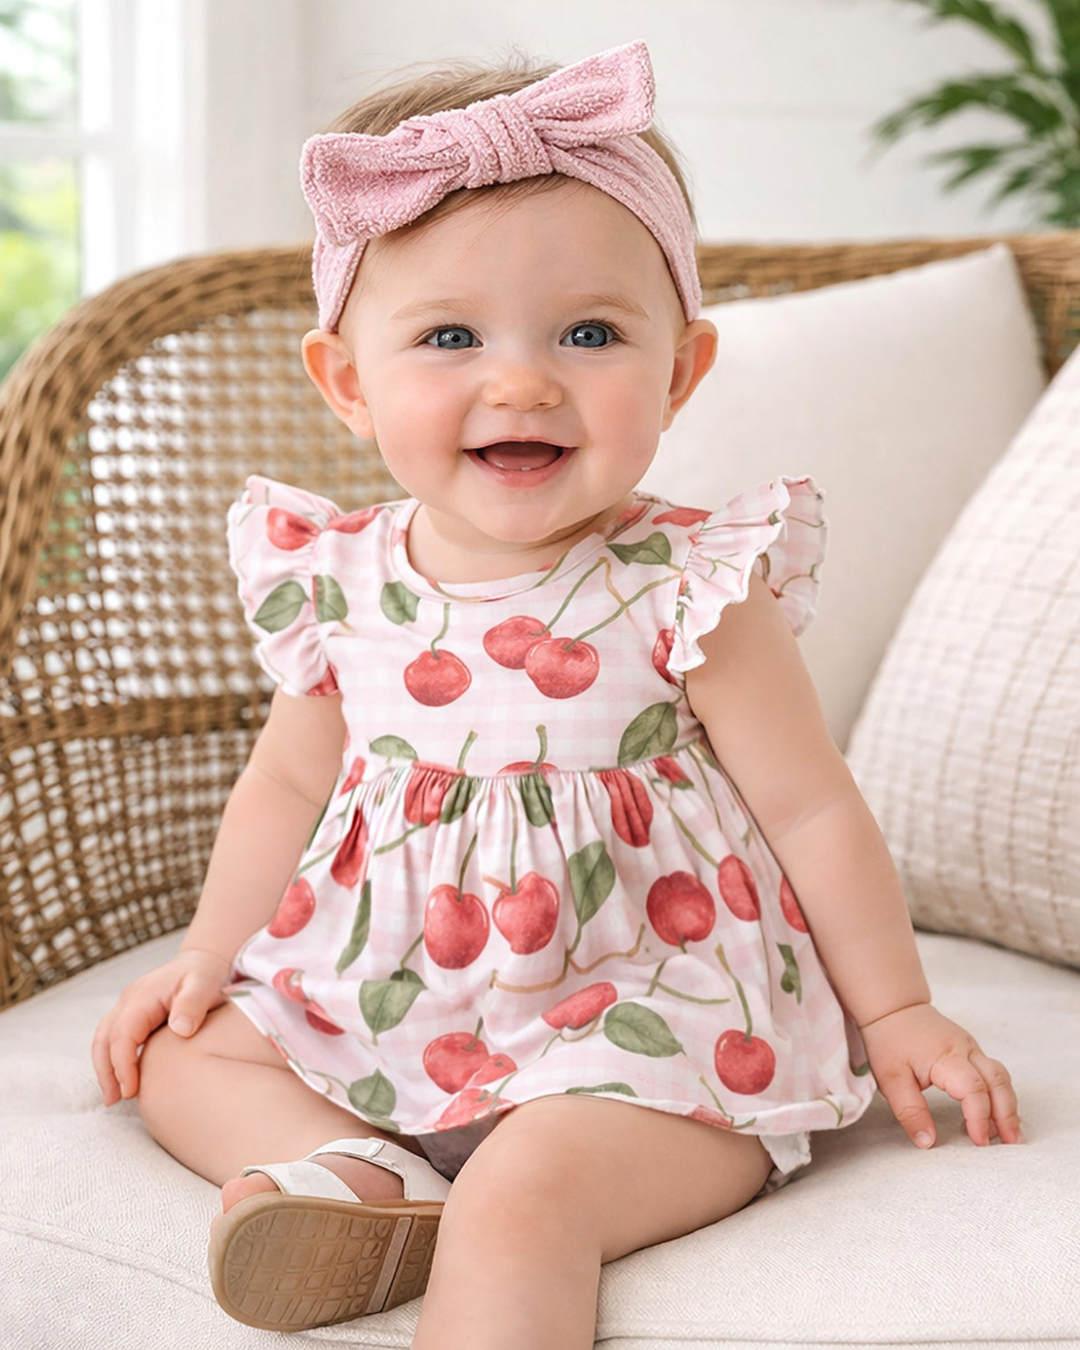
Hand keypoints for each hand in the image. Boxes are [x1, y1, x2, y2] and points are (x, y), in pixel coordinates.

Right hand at [91, 948, 231, 1105]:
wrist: (204, 961)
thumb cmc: (205, 973)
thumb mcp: (205, 985)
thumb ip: (192, 1004)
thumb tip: (180, 1029)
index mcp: (143, 995)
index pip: (123, 1034)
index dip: (123, 1064)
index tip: (131, 1090)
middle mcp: (129, 1000)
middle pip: (105, 1038)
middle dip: (106, 1071)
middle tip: (114, 1100)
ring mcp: (129, 1007)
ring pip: (104, 1039)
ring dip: (106, 1068)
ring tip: (113, 1097)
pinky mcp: (134, 1015)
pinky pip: (116, 1038)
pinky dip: (114, 1059)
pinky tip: (124, 1079)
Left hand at [859, 1001, 1021, 1147]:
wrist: (893, 1008)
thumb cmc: (890, 1039)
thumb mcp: (891, 1079)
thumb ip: (910, 1111)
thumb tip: (927, 1142)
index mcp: (946, 1057)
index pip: (974, 1090)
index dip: (980, 1118)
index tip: (979, 1142)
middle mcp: (966, 1050)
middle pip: (998, 1083)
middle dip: (1007, 1115)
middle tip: (1010, 1143)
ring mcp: (972, 1048)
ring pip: (1001, 1078)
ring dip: (1008, 1106)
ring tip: (1010, 1135)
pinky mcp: (971, 1051)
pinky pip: (994, 1074)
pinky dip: (1001, 1095)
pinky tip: (998, 1114)